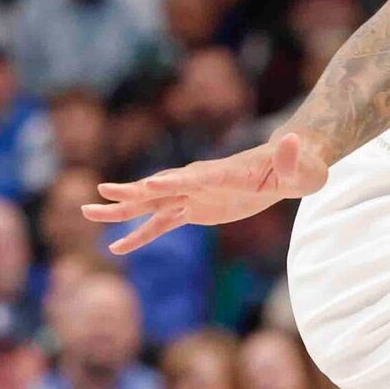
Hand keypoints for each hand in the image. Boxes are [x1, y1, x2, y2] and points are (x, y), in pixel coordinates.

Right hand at [85, 128, 332, 254]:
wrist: (289, 168)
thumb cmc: (300, 167)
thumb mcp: (302, 167)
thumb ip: (292, 157)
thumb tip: (293, 142)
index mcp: (224, 172)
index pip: (195, 177)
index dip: (174, 182)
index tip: (149, 185)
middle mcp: (201, 181)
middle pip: (161, 187)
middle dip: (132, 191)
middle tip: (100, 193)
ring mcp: (193, 195)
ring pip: (151, 205)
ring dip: (121, 211)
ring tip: (86, 215)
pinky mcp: (194, 209)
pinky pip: (161, 224)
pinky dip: (139, 235)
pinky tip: (116, 246)